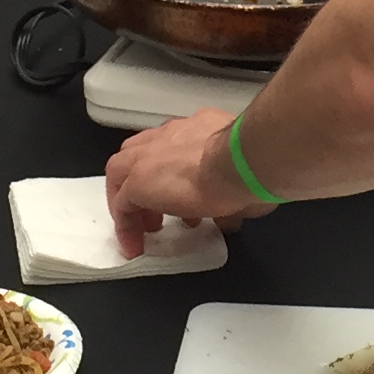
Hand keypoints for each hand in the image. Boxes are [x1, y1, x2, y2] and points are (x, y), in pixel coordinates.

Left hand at [106, 107, 262, 255]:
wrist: (239, 162)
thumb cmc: (251, 166)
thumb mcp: (242, 178)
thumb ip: (231, 193)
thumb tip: (231, 218)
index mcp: (199, 129)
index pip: (175, 146)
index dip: (173, 172)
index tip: (182, 199)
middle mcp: (172, 133)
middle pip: (141, 151)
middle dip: (144, 180)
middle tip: (157, 211)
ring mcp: (151, 153)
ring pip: (123, 169)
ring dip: (132, 197)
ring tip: (146, 227)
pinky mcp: (138, 181)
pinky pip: (122, 203)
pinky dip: (126, 223)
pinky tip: (135, 243)